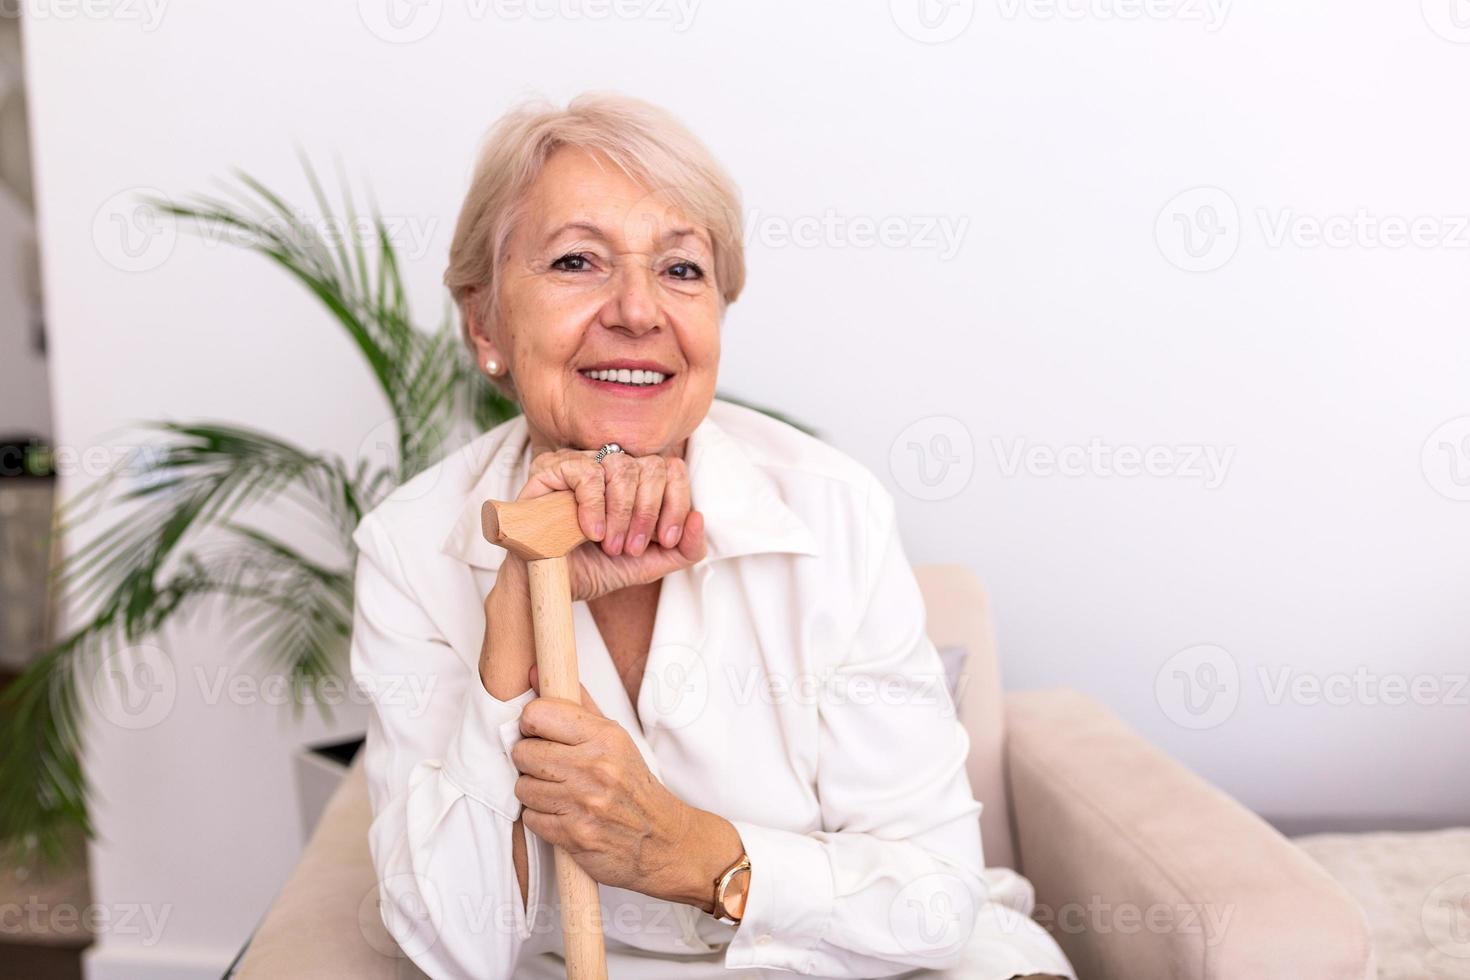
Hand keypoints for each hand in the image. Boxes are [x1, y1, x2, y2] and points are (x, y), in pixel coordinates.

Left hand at [510, 666, 740, 905]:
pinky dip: (541, 818)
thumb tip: (536, 672)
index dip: (531, 724)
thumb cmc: (634, 786)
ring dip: (534, 791)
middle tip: (547, 766)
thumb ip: (576, 705)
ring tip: (557, 792)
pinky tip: (561, 814)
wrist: (662, 840)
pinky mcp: (574, 834)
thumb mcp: (616, 739)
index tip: (538, 733)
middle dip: (529, 760)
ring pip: (523, 787)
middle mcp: (594, 766)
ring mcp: (583, 802)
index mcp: (605, 737)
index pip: (538, 714)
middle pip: (523, 752)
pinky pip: (530, 819)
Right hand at [514, 447, 706, 601]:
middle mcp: (612, 465)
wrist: (551, 587)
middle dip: (648, 513)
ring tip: (608, 543)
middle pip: (653, 465)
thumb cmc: (594, 569)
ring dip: (622, 513)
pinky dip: (595, 506)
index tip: (664, 540)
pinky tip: (590, 531)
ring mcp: (583, 462)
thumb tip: (699, 516)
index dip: (676, 503)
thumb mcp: (649, 564)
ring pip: (623, 467)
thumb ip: (684, 549)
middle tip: (630, 548)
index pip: (673, 468)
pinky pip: (587, 472)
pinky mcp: (552, 467)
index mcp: (638, 481)